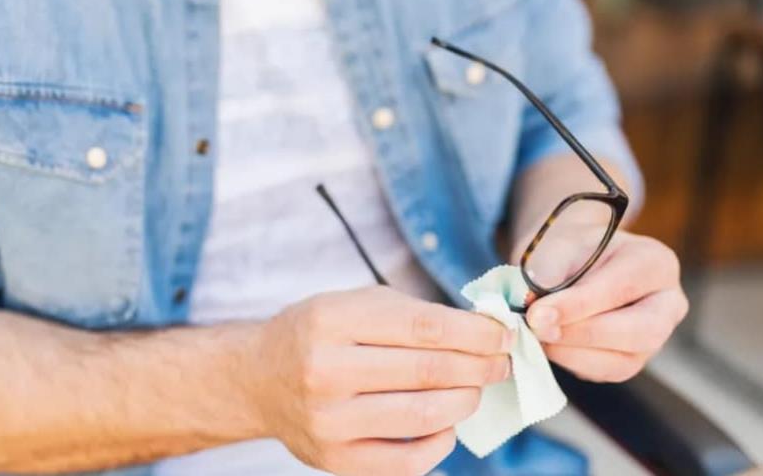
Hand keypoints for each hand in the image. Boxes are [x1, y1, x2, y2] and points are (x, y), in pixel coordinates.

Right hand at [243, 286, 513, 475]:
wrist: (259, 378)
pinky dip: (441, 442)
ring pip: (423, 416)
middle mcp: (325, 371)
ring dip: (466, 401)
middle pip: (428, 371)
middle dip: (479, 366)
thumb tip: (481, 330)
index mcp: (331, 321)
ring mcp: (328, 421)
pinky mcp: (334, 459)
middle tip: (501, 362)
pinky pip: (407, 461)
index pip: (424, 328)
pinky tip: (448, 423)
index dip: (475, 332)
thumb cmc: (318, 335)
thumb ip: (413, 314)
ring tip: (477, 388)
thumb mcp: (354, 304)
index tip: (503, 333)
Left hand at [511, 227, 687, 382]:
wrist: (573, 262)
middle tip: (539, 328)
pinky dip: (570, 362)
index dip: (578, 305)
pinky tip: (547, 344)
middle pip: (640, 332)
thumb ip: (550, 272)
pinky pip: (605, 372)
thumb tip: (533, 304)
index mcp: (656, 264)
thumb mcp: (559, 246)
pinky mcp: (631, 361)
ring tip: (537, 335)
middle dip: (584, 333)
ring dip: (572, 352)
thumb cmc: (571, 251)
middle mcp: (667, 305)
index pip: (622, 288)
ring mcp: (654, 339)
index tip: (538, 313)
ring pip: (623, 361)